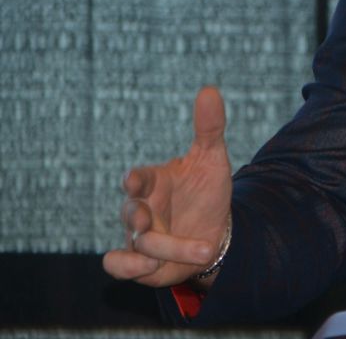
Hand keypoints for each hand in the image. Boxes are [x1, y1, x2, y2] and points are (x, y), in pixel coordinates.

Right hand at [102, 86, 233, 288]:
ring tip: (194, 250)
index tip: (133, 179)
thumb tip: (209, 90)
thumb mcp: (213, 159)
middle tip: (146, 220)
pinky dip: (127, 268)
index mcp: (156, 182)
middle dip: (137, 217)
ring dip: (160, 248)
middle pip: (131, 212)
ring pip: (135, 243)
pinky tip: (149, 267)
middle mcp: (143, 208)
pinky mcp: (140, 260)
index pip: (140, 178)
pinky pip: (118, 265)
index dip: (136, 180)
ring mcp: (139, 235)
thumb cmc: (207, 190)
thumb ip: (209, 128)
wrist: (214, 230)